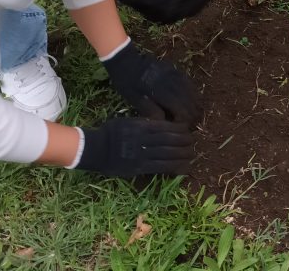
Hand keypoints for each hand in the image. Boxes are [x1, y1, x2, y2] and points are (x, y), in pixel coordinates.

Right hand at [76, 118, 194, 176]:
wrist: (93, 149)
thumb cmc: (109, 133)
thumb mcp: (126, 121)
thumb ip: (142, 122)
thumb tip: (159, 122)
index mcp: (140, 126)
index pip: (165, 127)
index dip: (179, 129)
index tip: (188, 130)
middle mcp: (143, 139)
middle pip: (169, 140)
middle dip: (184, 141)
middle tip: (194, 142)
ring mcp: (141, 154)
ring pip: (167, 153)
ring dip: (182, 154)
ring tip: (192, 154)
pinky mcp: (139, 167)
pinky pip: (160, 167)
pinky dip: (174, 167)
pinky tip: (183, 167)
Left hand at [102, 42, 203, 123]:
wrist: (126, 60)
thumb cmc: (127, 83)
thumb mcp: (134, 100)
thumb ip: (150, 111)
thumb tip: (165, 122)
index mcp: (159, 91)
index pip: (180, 108)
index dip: (183, 120)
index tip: (181, 127)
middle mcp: (170, 82)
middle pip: (189, 100)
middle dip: (191, 114)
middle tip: (189, 123)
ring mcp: (174, 74)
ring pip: (192, 91)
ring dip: (194, 103)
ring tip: (192, 113)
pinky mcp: (174, 69)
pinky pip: (189, 82)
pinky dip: (192, 92)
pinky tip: (191, 99)